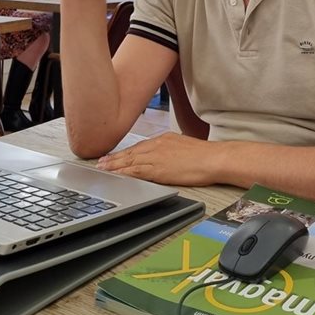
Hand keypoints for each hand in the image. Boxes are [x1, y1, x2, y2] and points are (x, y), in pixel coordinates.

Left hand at [96, 132, 213, 185]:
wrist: (214, 158)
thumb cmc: (205, 155)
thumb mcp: (185, 147)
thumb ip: (172, 150)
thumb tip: (167, 156)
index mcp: (164, 138)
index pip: (140, 146)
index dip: (125, 152)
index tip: (115, 155)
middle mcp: (158, 145)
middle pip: (131, 152)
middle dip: (115, 158)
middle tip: (101, 162)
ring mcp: (157, 156)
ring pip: (130, 161)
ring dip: (115, 165)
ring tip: (103, 169)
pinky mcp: (158, 169)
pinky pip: (136, 171)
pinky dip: (124, 173)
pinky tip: (117, 176)